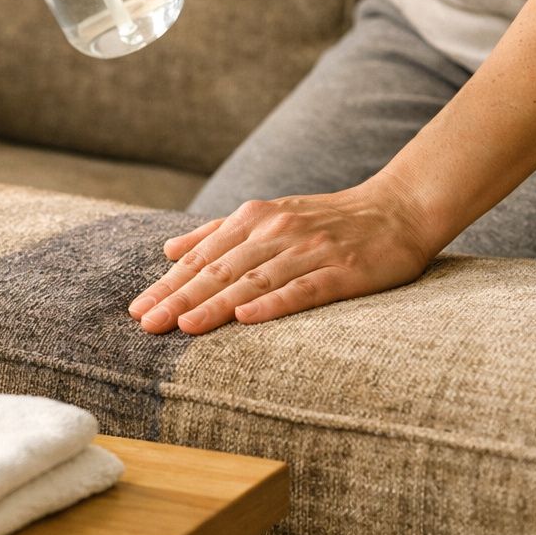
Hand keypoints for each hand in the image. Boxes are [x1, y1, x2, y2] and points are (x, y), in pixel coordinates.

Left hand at [128, 174, 438, 334]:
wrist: (398, 208)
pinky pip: (302, 289)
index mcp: (255, 219)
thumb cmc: (328, 220)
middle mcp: (276, 231)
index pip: (203, 257)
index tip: (137, 309)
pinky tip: (246, 319)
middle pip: (220, 270)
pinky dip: (272, 303)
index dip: (169, 284)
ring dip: (215, 305)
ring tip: (183, 326)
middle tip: (146, 324)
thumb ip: (217, 233)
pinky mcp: (341, 271)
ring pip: (253, 281)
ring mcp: (308, 251)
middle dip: (179, 298)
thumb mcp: (269, 216)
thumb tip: (169, 250)